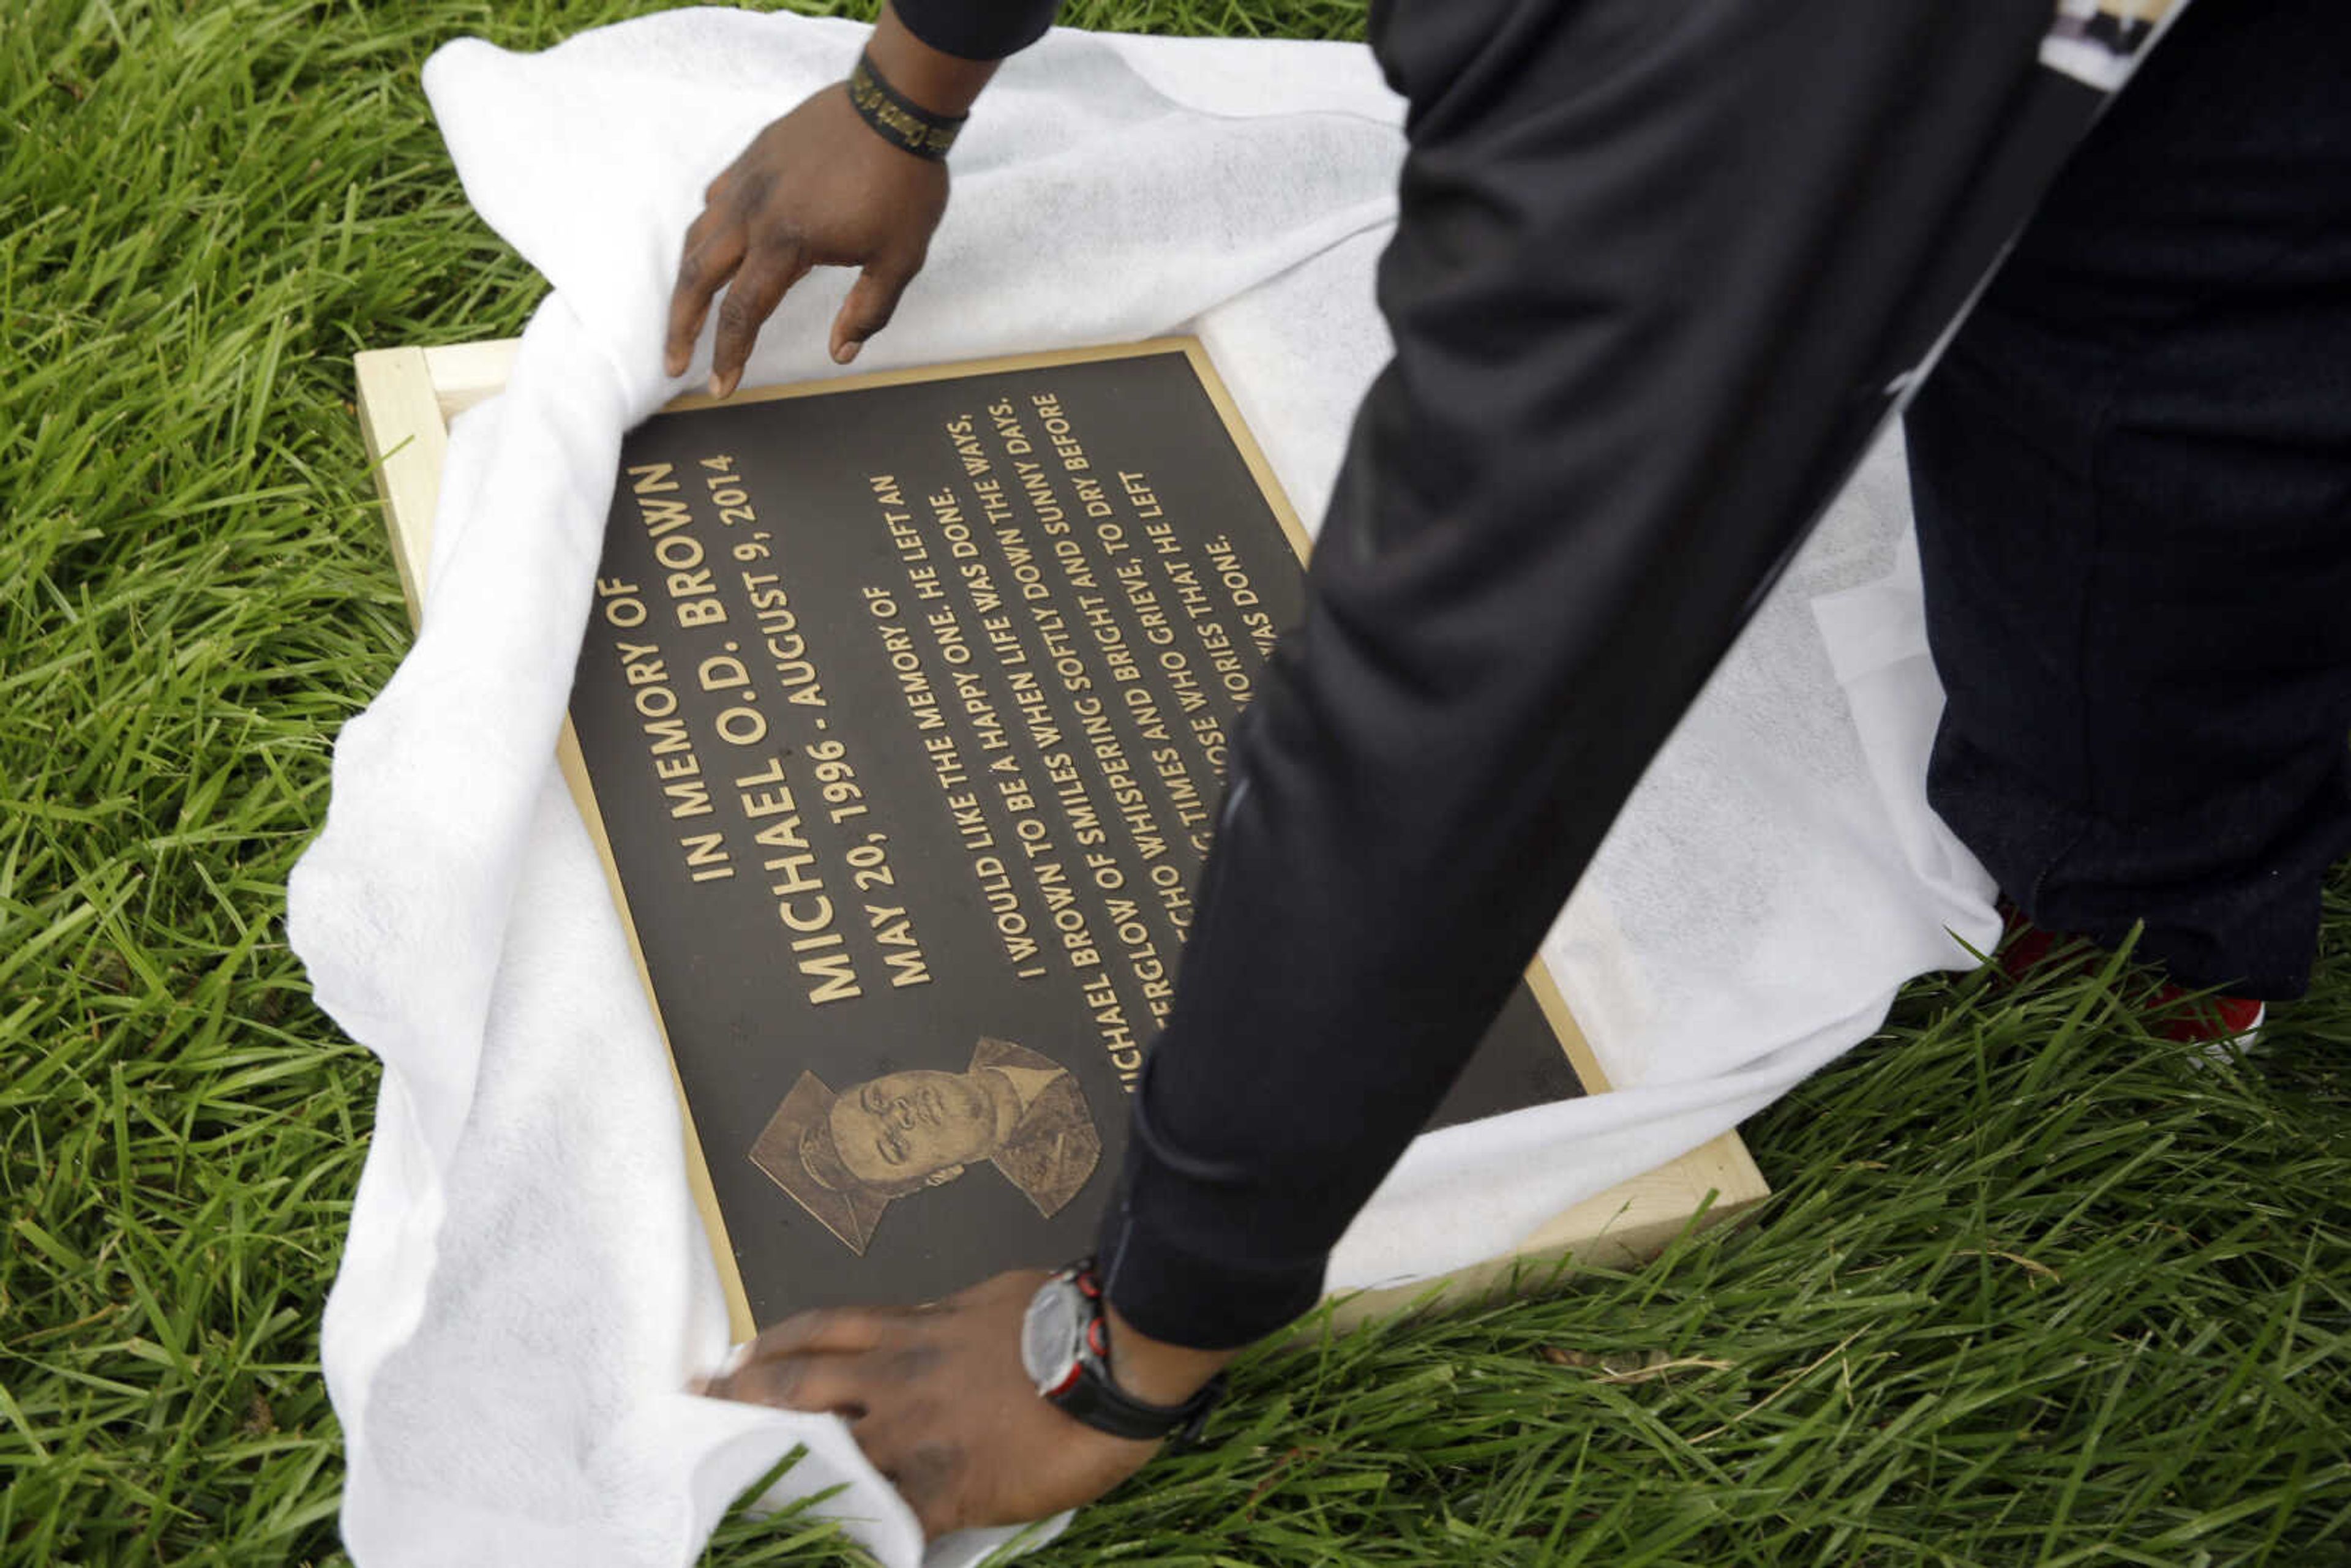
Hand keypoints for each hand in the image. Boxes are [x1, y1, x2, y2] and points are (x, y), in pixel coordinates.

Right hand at [665, 83, 947, 395]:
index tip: (721, 387)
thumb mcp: (900, 259)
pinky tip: (714, 243)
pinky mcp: (755, 155)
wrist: (897, 106)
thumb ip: (868, 311)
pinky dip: (706, 228)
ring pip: (698, 235)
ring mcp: (749, 180)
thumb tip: (841, 354)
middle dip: (681, 326)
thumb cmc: (904, 184)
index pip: (742, 313)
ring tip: (686, 311)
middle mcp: (754, 212)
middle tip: (674, 362)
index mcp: (786, 244)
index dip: (728, 355)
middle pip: (697, 278)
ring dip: (687, 280)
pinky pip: (715, 198)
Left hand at [698, 1270, 1179, 1538]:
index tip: (734, 1360)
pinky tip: (828, 1548)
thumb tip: (925, 1323)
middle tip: (698, 1414)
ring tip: (735, 1490)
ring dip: (775, 1472)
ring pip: (823, 1454)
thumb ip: (943, 1317)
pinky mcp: (945, 1489)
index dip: (770, 1346)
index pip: (818, 1331)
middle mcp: (895, 1379)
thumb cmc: (1063, 1315)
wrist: (1110, 1360)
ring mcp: (914, 1436)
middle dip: (739, 1403)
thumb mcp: (988, 1298)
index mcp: (909, 1329)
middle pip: (796, 1388)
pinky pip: (884, 1521)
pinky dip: (853, 1537)